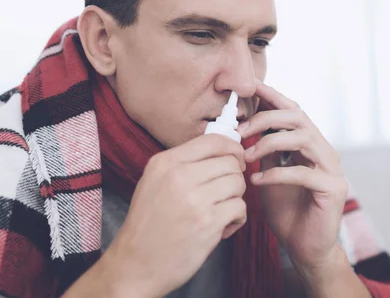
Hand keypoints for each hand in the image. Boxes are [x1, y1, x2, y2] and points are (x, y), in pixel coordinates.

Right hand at [96, 134, 246, 296]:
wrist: (134, 265)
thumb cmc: (149, 224)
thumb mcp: (155, 182)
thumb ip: (184, 163)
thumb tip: (224, 151)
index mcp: (166, 162)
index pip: (213, 140)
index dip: (232, 148)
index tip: (236, 160)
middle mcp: (179, 176)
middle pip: (230, 162)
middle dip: (234, 177)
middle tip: (224, 193)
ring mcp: (194, 199)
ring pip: (238, 183)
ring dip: (236, 198)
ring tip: (221, 210)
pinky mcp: (208, 222)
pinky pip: (240, 207)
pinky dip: (237, 218)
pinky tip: (223, 226)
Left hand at [238, 80, 348, 275]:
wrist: (305, 248)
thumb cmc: (287, 211)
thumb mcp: (270, 173)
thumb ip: (265, 151)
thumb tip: (245, 126)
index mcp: (310, 145)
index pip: (293, 111)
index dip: (274, 96)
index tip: (250, 87)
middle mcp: (324, 151)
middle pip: (299, 117)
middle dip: (267, 117)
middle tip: (240, 129)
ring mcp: (332, 169)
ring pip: (304, 138)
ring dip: (270, 142)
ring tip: (247, 155)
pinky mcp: (333, 189)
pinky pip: (303, 173)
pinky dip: (277, 174)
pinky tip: (257, 180)